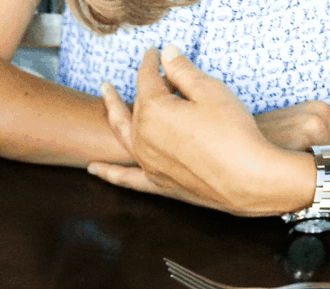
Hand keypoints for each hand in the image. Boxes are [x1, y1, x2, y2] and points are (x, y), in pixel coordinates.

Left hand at [87, 45, 316, 215]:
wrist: (247, 178)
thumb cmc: (233, 133)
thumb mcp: (210, 91)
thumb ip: (183, 71)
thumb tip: (167, 54)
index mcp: (153, 110)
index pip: (147, 79)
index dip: (151, 62)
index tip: (155, 53)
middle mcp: (143, 137)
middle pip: (136, 106)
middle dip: (139, 88)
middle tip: (140, 75)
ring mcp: (147, 163)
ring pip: (123, 135)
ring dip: (112, 116)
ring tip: (105, 99)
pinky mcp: (157, 184)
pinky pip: (125, 179)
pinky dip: (109, 173)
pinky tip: (93, 170)